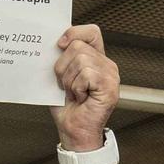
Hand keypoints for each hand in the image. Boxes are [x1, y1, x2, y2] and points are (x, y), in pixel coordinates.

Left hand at [51, 24, 118, 151]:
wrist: (73, 131)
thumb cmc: (67, 107)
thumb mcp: (61, 76)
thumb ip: (61, 57)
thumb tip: (52, 42)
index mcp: (97, 59)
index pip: (91, 32)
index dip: (74, 32)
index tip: (59, 45)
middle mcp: (107, 65)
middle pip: (78, 46)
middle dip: (63, 67)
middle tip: (67, 85)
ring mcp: (110, 75)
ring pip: (80, 60)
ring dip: (69, 80)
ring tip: (75, 93)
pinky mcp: (109, 86)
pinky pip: (86, 74)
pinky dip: (77, 88)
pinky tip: (81, 98)